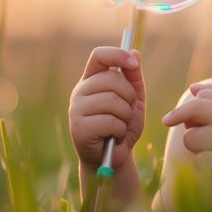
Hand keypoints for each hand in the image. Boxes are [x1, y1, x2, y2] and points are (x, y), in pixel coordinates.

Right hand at [68, 47, 145, 173]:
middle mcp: (80, 91)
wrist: (114, 158)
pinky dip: (120, 130)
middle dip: (129, 96)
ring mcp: (76, 109)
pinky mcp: (78, 128)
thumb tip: (135, 53)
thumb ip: (134, 78)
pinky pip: (109, 121)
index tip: (133, 65)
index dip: (117, 55)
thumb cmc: (122, 126)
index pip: (99, 56)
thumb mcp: (134, 100)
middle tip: (129, 111)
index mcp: (91, 80)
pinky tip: (115, 137)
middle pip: (111, 79)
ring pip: (112, 101)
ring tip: (122, 125)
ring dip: (126, 116)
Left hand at [161, 83, 211, 203]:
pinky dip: (204, 168)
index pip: (202, 97)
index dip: (184, 107)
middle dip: (179, 118)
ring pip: (192, 139)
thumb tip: (193, 89)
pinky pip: (198, 162)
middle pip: (193, 111)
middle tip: (167, 122)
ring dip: (196, 149)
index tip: (172, 117)